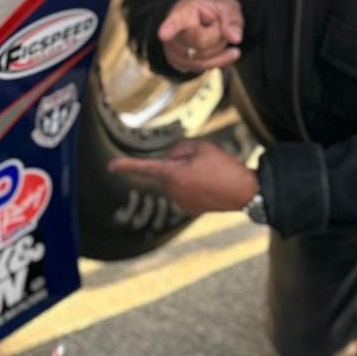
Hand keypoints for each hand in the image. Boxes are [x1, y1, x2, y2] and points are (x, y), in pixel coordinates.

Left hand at [109, 139, 257, 215]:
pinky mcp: (188, 209)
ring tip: (208, 175)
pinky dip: (191, 186)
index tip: (112, 167)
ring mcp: (180, 202)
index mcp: (173, 175)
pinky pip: (183, 192)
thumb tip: (171, 157)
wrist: (244, 192)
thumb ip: (180, 148)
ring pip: (174, 181)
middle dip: (177, 163)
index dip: (127, 166)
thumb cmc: (224, 167)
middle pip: (165, 170)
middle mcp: (173, 192)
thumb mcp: (202, 147)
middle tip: (201, 162)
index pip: (146, 168)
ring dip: (184, 175)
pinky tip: (208, 186)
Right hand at [158, 0, 242, 73]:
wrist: (195, 23)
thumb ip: (232, 18)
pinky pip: (204, 68)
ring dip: (218, 49)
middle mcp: (172, 34)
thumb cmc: (209, 12)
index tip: (163, 34)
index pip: (175, 21)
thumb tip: (236, 38)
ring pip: (204, 59)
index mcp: (182, 13)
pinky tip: (225, 51)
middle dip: (218, 36)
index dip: (169, 28)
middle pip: (201, 43)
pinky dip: (218, 60)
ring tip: (215, 35)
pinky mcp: (179, 65)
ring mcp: (173, 52)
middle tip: (216, 25)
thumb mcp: (225, 6)